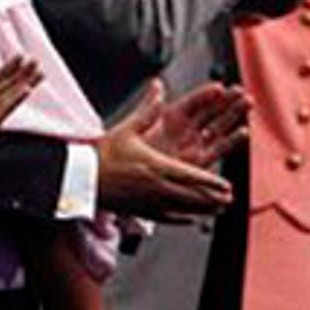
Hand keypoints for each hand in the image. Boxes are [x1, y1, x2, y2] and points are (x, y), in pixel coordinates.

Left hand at [0, 52, 41, 161]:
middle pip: (10, 83)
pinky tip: (26, 89)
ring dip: (25, 83)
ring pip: (11, 94)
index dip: (10, 65)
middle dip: (23, 72)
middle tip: (36, 60)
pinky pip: (4, 109)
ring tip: (39, 72)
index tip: (22, 55)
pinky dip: (15, 99)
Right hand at [95, 81, 235, 220]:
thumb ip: (148, 110)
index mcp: (157, 166)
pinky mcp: (140, 210)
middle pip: (192, 196)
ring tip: (217, 211)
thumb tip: (159, 89)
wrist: (81, 178)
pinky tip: (190, 221)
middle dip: (213, 198)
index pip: (192, 176)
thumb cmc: (103, 154)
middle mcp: (157, 187)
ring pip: (183, 209)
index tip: (226, 186)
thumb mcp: (127, 128)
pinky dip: (182, 220)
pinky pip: (167, 218)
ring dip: (203, 210)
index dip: (212, 183)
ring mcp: (149, 202)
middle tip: (228, 200)